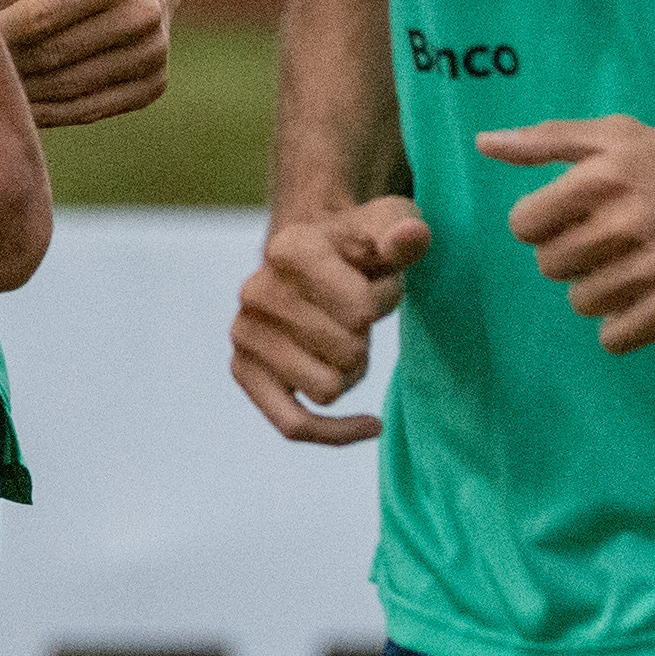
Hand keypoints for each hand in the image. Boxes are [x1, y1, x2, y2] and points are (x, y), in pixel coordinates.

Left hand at [0, 0, 173, 125]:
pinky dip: (51, 113)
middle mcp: (144, 17)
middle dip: (6, 65)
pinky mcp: (152, 86)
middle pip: (55, 55)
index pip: (42, 16)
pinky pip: (92, 108)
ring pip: (71, 87)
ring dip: (24, 95)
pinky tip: (16, 109)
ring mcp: (153, 55)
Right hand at [228, 196, 429, 442]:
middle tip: (357, 311)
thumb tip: (410, 237)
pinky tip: (372, 424)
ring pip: (327, 389)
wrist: (310, 256)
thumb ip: (402, 231)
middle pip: (346, 352)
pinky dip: (335, 431)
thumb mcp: (387, 224)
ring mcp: (244, 333)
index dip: (383, 300)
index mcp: (288, 249)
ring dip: (349, 371)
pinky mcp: (244, 370)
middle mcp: (254, 290)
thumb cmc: (358, 244)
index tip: (376, 279)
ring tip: (342, 338)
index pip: (361, 310)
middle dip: (366, 338)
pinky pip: (293, 425)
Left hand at [483, 116, 654, 349]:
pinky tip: (649, 299)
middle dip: (571, 259)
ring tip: (636, 269)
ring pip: (581, 302)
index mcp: (605, 177)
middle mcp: (628, 222)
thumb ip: (547, 140)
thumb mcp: (619, 138)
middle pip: (549, 266)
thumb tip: (484, 144)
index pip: (524, 225)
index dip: (541, 226)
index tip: (572, 221)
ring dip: (601, 291)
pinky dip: (624, 325)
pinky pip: (613, 338)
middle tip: (610, 245)